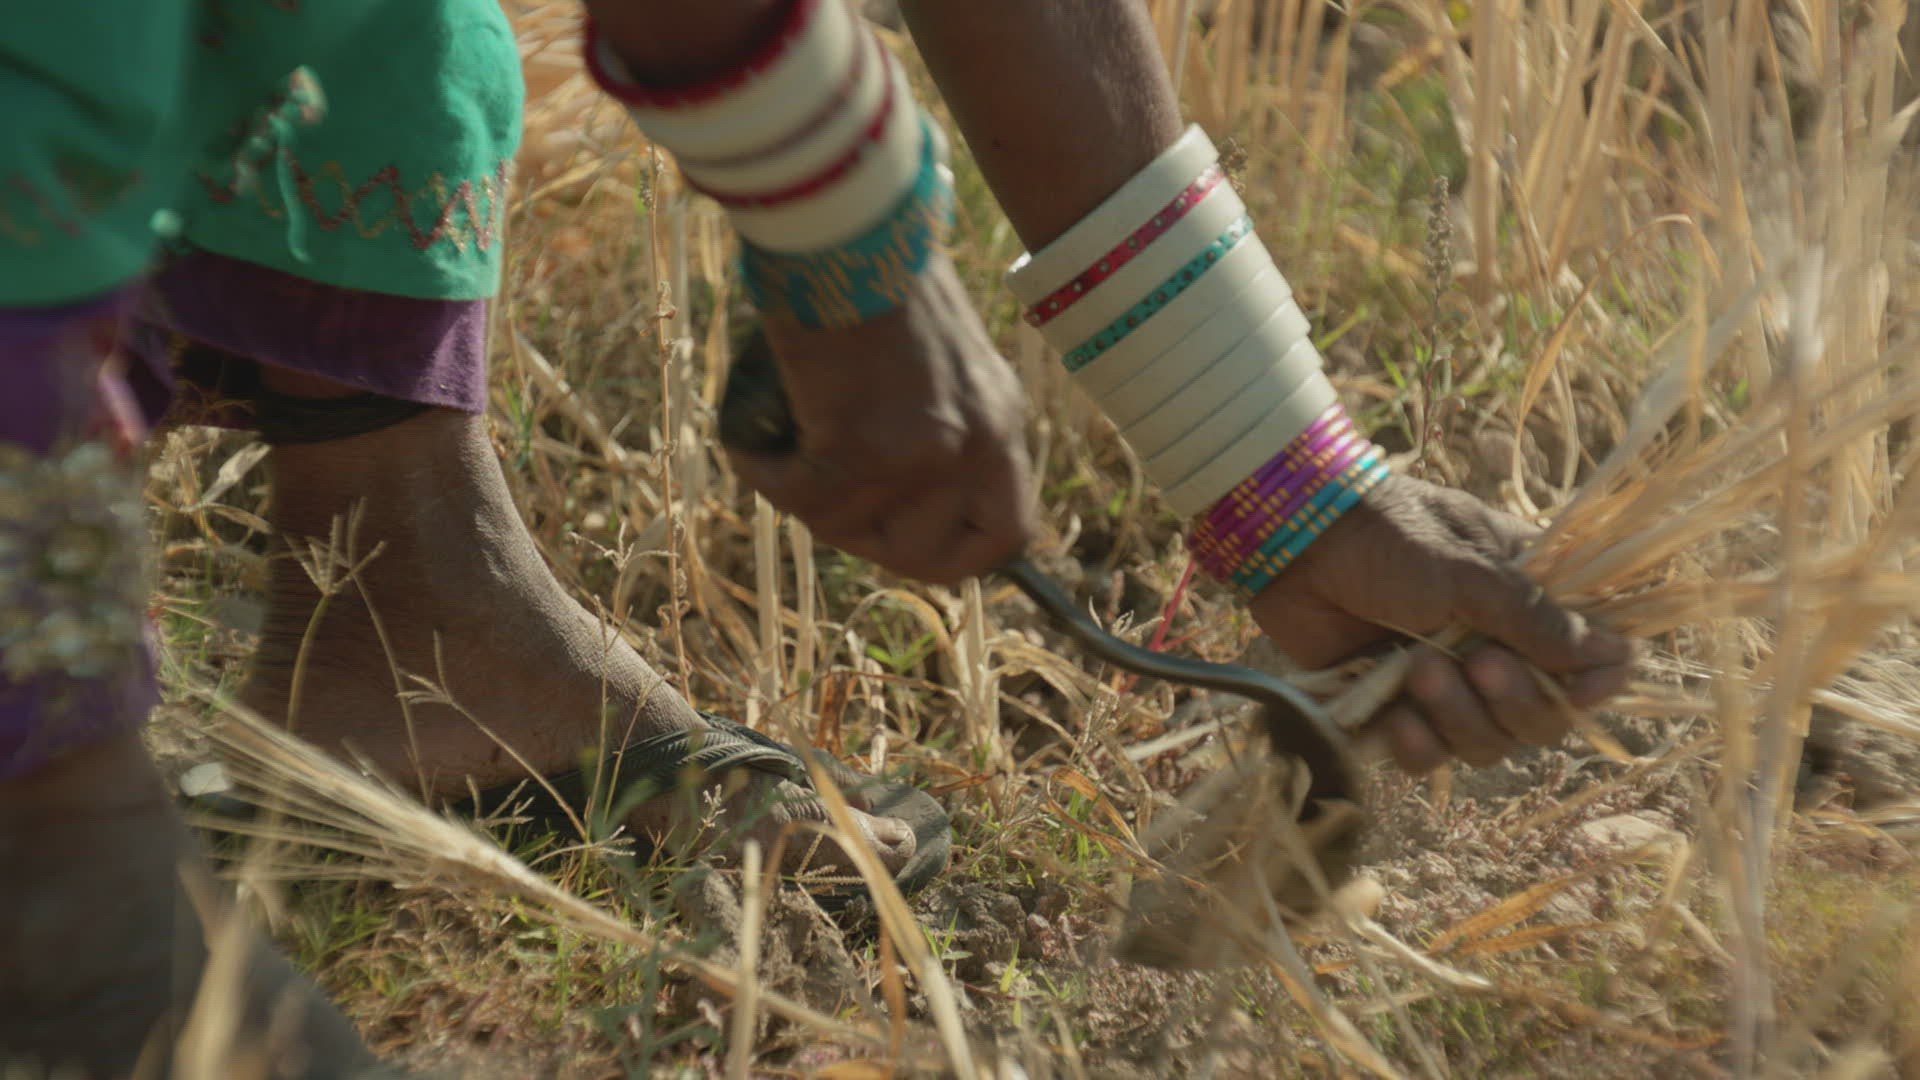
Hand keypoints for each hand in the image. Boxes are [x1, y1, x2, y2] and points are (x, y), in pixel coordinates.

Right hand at [727, 251, 1037, 583]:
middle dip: (863, 535)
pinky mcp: (863, 448)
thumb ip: (937, 422)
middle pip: (924, 555)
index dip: (952, 554)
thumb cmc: (874, 273)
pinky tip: (752, 439)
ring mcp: (926, 452)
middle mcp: (978, 443)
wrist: (845, 220)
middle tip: (822, 488)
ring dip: (800, 495)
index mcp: (1002, 419)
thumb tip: (897, 494)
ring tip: (780, 440)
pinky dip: (762, 471)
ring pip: (847, 528)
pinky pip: (798, 497)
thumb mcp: (938, 359)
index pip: (1005, 537)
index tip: (902, 538)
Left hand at [1248, 474, 1631, 773]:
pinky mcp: (1395, 709)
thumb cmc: (1388, 537)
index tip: (1582, 690)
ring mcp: (1446, 683)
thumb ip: (1535, 620)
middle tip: (1481, 666)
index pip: (1592, 660)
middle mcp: (1496, 648)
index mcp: (1527, 603)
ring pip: (1488, 744)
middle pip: (1544, 718)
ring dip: (1461, 718)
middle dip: (1518, 702)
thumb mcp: (1469, 570)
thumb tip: (1617, 657)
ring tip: (1420, 672)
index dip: (1595, 684)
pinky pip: (1429, 758)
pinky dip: (1419, 747)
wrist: (1297, 544)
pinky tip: (1397, 718)